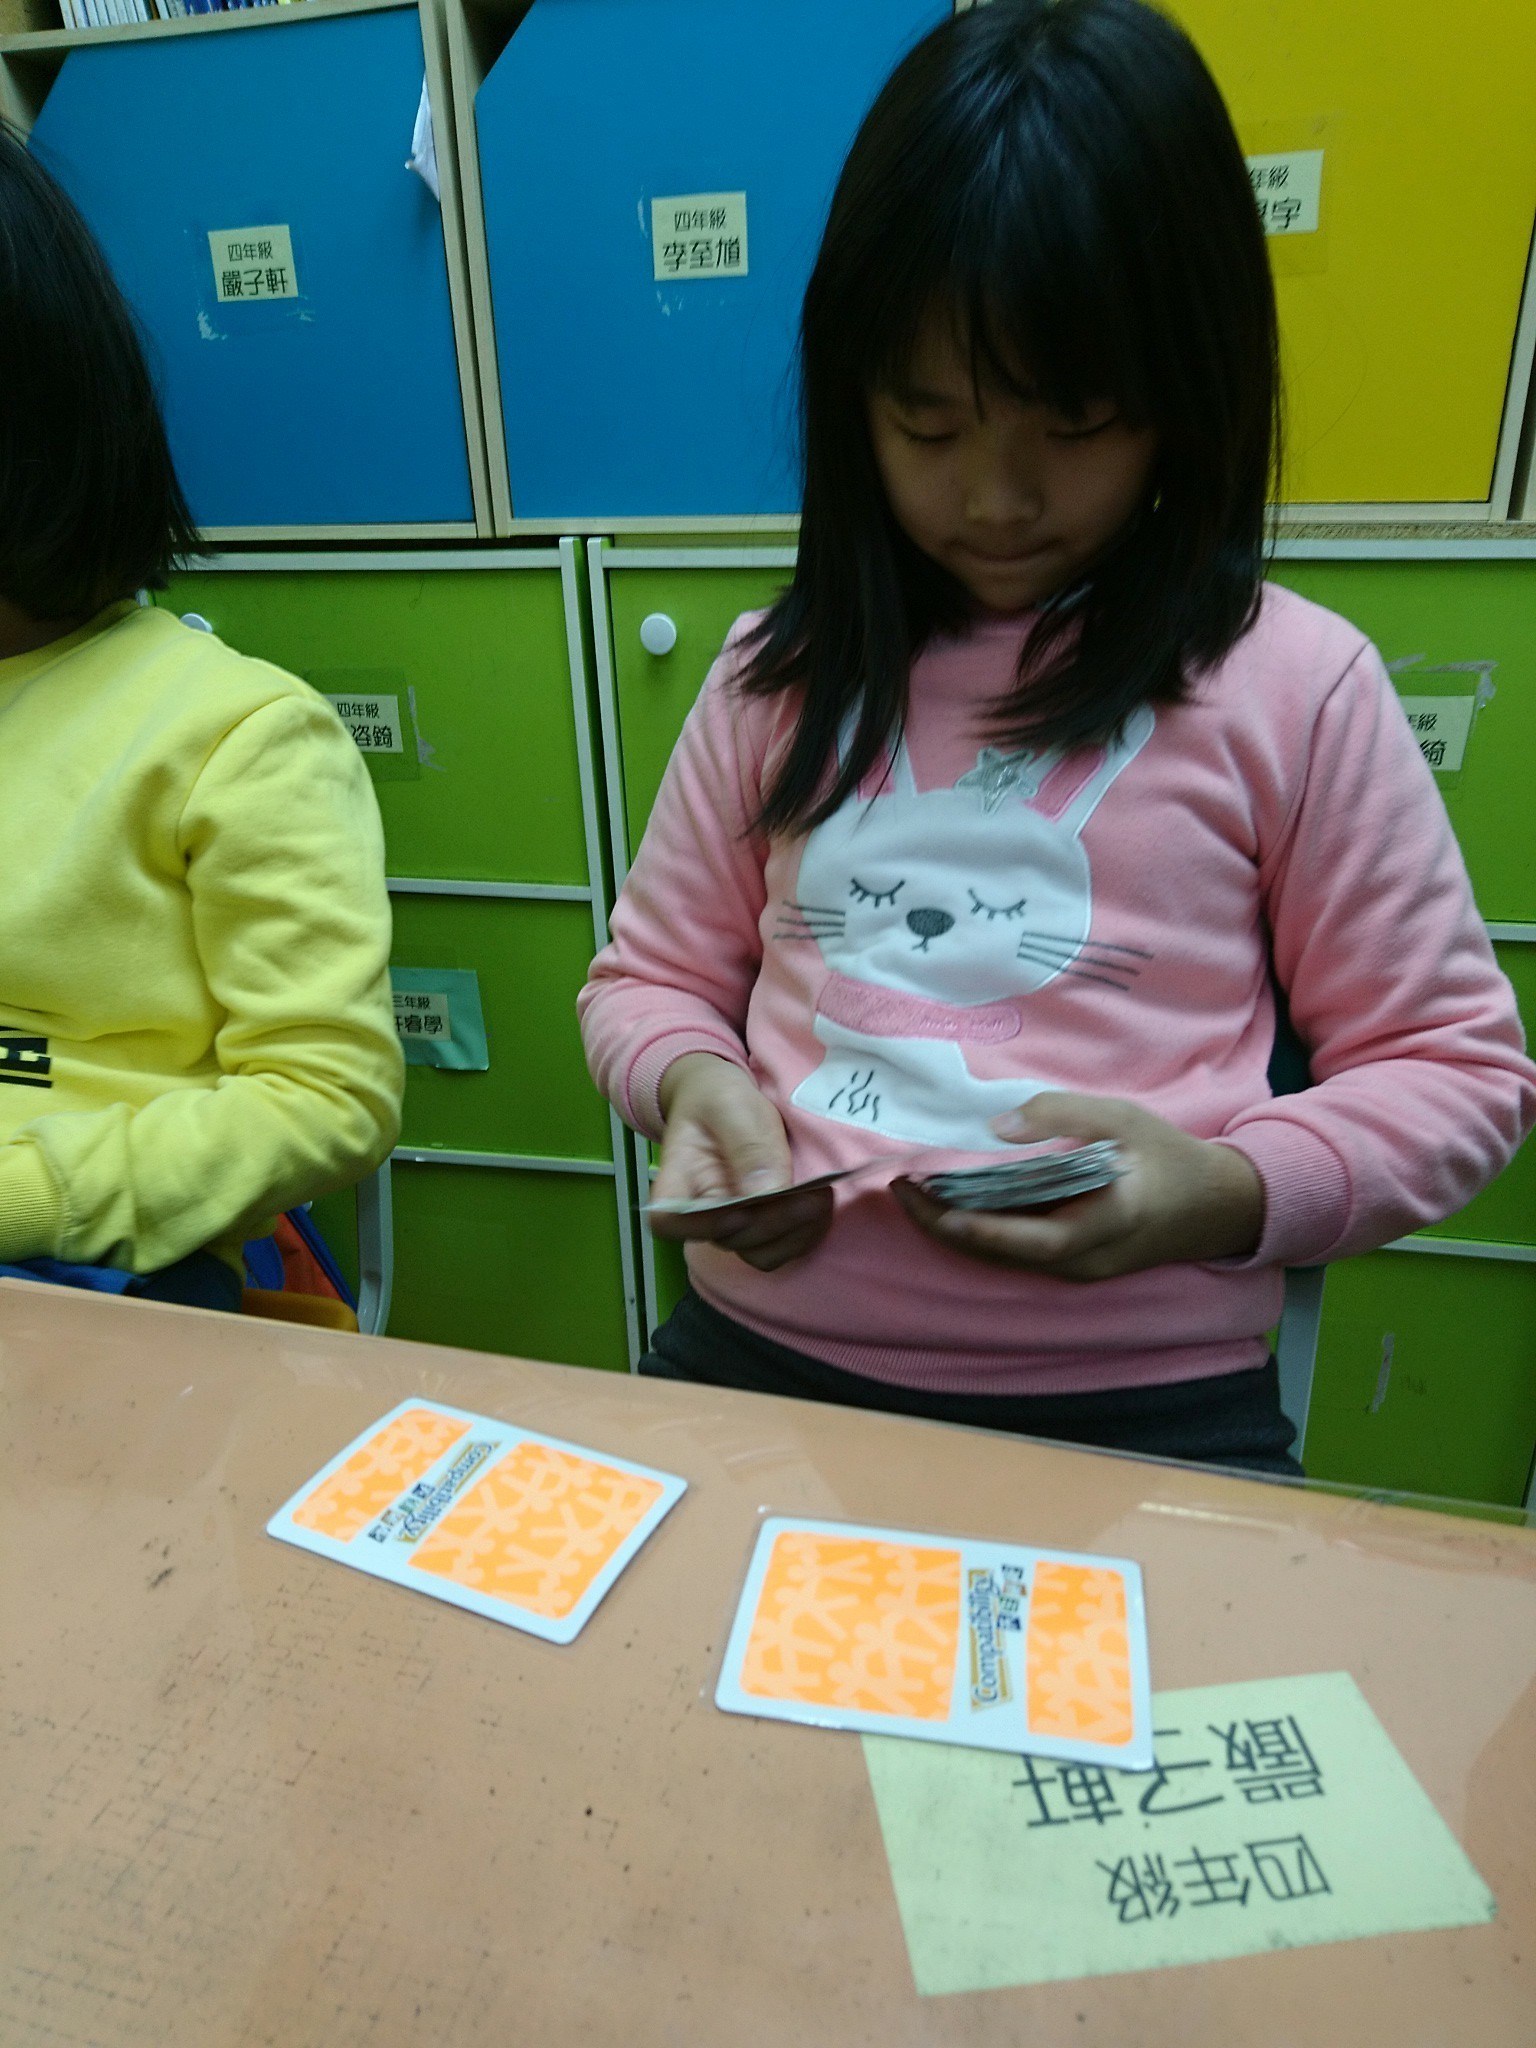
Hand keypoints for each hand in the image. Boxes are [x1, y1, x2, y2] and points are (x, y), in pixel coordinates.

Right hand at [651, 1054, 832, 1271]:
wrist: (728, 1095)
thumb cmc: (719, 1097)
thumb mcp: (730, 1106)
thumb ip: (746, 1146)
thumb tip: (766, 1194)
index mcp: (677, 1182)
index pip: (667, 1223)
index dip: (702, 1226)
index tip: (740, 1210)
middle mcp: (701, 1212)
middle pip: (728, 1240)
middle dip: (771, 1223)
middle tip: (812, 1196)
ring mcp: (732, 1223)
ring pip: (758, 1253)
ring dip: (793, 1234)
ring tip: (820, 1199)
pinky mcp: (761, 1224)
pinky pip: (781, 1246)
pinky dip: (804, 1234)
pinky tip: (820, 1206)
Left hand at [891, 1092, 1263, 1281]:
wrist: (1218, 1207)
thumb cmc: (1169, 1156)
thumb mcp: (1122, 1118)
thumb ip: (1061, 1115)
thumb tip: (996, 1125)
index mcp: (1104, 1222)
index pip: (1027, 1236)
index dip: (972, 1223)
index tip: (927, 1196)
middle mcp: (1085, 1259)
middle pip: (1001, 1253)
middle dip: (943, 1224)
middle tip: (899, 1185)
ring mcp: (1079, 1270)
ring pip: (1004, 1258)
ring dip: (956, 1229)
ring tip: (912, 1193)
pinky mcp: (1074, 1265)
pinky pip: (1018, 1253)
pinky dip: (981, 1231)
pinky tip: (954, 1203)